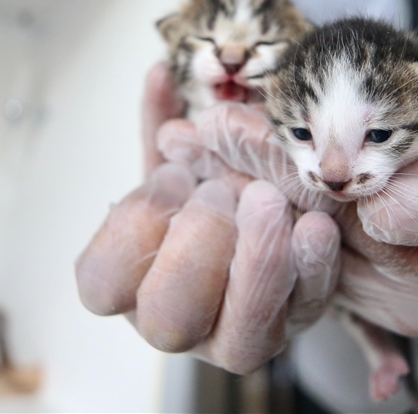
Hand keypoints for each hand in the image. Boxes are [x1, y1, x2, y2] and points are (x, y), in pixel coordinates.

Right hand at [76, 64, 340, 373]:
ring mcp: (239, 335)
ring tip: (269, 201)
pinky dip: (312, 264)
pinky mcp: (295, 323)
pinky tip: (316, 225)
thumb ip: (164, 128)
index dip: (135, 228)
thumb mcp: (178, 161)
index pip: (101, 284)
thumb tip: (161, 77)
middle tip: (221, 194)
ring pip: (241, 339)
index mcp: (130, 283)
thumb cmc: (207, 191)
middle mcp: (180, 320)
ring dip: (256, 262)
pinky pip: (305, 309)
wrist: (268, 213)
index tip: (171, 178)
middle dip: (196, 247)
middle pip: (167, 319)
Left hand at [186, 104, 417, 336]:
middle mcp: (400, 299)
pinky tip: (215, 159)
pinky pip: (295, 237)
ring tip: (187, 139)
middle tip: (195, 128)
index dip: (291, 172)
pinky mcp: (356, 278)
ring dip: (241, 185)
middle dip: (249, 176)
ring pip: (293, 236)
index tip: (233, 128)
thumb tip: (387, 211)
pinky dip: (260, 194)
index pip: (353, 226)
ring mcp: (374, 293)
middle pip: (310, 234)